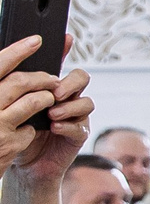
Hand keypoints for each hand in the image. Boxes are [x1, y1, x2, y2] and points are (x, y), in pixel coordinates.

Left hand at [0, 33, 92, 179]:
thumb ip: (18, 90)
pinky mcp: (78, 135)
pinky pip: (81, 125)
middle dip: (70, 83)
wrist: (25, 164)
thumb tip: (8, 67)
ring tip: (52, 115)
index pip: (61, 64)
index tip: (65, 38)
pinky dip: (68, 125)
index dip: (65, 50)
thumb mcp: (14, 107)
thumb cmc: (17, 133)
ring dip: (69, 106)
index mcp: (51, 88)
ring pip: (87, 101)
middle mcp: (67, 99)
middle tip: (54, 93)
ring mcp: (75, 116)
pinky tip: (54, 127)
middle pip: (82, 77)